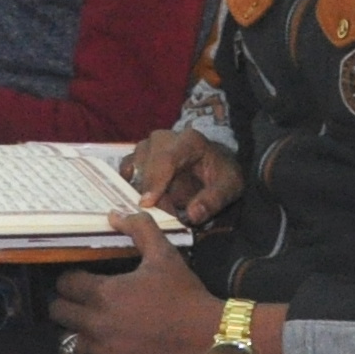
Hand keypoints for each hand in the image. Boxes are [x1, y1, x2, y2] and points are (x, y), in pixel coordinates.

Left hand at [49, 213, 232, 353]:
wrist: (207, 337)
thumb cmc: (184, 294)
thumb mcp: (165, 256)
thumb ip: (139, 230)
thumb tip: (115, 214)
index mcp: (103, 293)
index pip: (65, 284)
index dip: (73, 279)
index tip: (84, 280)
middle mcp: (94, 324)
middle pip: (58, 312)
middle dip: (69, 305)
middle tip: (87, 303)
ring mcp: (99, 352)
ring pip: (66, 343)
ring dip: (77, 333)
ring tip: (93, 329)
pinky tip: (107, 349)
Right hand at [122, 127, 244, 226]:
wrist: (215, 166)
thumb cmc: (221, 175)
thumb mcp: (229, 187)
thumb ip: (213, 200)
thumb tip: (193, 215)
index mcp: (191, 141)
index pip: (167, 158)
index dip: (155, 180)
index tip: (147, 203)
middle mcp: (167, 138)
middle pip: (147, 161)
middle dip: (150, 190)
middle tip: (159, 213)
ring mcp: (150, 145)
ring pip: (134, 165)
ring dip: (140, 189)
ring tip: (156, 207)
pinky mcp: (140, 155)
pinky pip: (126, 168)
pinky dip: (127, 184)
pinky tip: (134, 198)